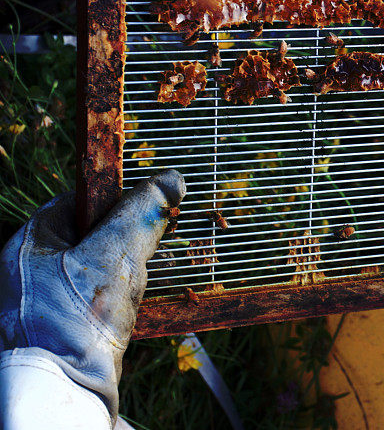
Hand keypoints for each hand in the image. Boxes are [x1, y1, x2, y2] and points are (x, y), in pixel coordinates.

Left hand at [0, 170, 184, 421]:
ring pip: (93, 273)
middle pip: (87, 238)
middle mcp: (26, 272)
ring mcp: (39, 305)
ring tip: (146, 282)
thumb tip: (172, 178)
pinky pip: (92, 304)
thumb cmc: (78, 318)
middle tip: (154, 247)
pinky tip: (133, 311)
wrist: (61, 390)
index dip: (114, 202)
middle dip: (125, 241)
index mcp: (28, 243)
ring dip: (125, 274)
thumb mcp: (117, 254)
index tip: (146, 210)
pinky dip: (117, 302)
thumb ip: (142, 213)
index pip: (75, 203)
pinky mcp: (57, 333)